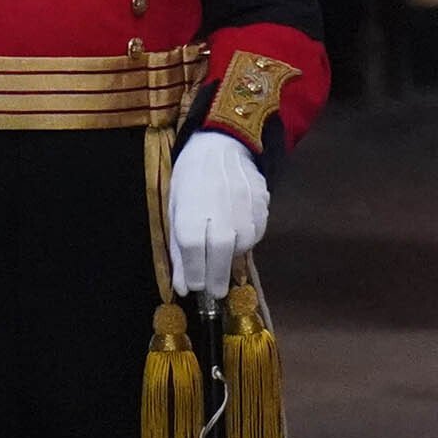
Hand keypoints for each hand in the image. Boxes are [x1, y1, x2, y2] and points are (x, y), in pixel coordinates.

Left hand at [164, 130, 272, 296]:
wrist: (221, 145)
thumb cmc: (190, 179)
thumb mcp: (176, 211)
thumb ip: (179, 250)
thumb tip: (184, 287)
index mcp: (190, 208)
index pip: (192, 249)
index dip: (194, 274)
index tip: (195, 288)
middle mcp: (219, 207)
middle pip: (220, 251)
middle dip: (216, 276)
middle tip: (215, 292)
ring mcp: (243, 203)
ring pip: (243, 243)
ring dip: (232, 258)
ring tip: (223, 262)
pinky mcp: (261, 201)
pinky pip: (257, 231)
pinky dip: (247, 241)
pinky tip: (238, 239)